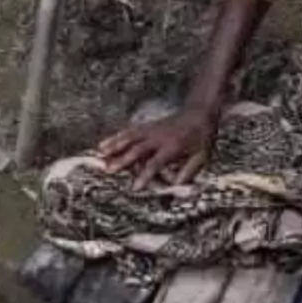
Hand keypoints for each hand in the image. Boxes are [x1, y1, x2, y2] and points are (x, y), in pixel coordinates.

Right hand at [96, 108, 216, 186]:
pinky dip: (116, 137)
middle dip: (123, 159)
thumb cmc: (201, 139)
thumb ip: (188, 173)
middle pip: (138, 148)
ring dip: (114, 145)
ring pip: (130, 137)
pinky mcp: (147, 126)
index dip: (145, 176)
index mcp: (174, 147)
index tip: (135, 188)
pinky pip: (129, 131)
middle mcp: (160, 137)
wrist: (199, 114)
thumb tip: (174, 187)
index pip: (156, 163)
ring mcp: (152, 130)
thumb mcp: (201, 158)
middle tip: (109, 170)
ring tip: (100, 153)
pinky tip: (104, 144)